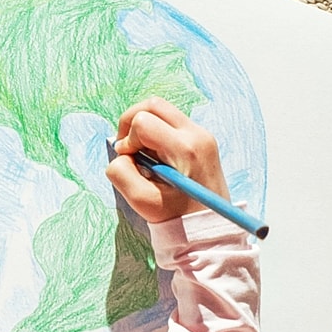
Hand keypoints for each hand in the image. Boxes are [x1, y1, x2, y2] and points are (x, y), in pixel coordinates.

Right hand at [104, 98, 225, 225]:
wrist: (211, 226)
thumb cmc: (179, 217)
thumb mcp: (142, 202)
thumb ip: (121, 173)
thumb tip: (121, 153)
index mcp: (186, 149)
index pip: (143, 122)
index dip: (127, 140)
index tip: (130, 161)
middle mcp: (198, 135)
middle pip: (153, 104)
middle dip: (131, 122)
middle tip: (127, 148)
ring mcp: (203, 134)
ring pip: (162, 109)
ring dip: (144, 127)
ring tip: (143, 155)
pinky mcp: (202, 138)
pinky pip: (171, 121)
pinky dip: (156, 133)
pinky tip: (157, 157)